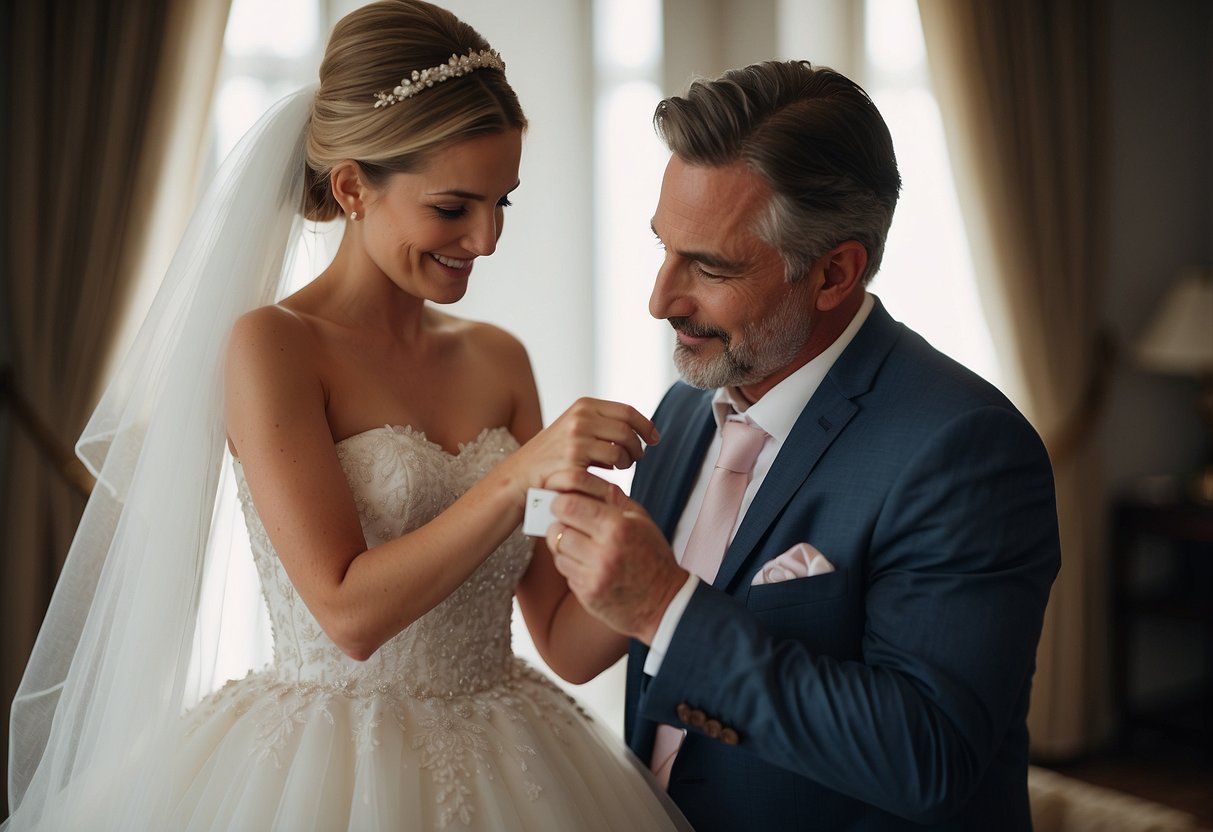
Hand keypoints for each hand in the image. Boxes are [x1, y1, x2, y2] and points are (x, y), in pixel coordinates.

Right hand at [502, 398, 658, 495]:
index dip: (646, 425)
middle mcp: (580, 419)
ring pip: (621, 449)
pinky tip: (608, 477)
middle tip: (638, 457)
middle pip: (627, 430)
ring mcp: (576, 440)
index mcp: (583, 406)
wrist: (520, 476)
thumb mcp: (574, 427)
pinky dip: (615, 474)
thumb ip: (601, 423)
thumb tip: (639, 428)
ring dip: (628, 461)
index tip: (654, 438)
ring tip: (622, 467)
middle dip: (638, 446)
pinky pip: (609, 468)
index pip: (627, 411)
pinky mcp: (573, 463)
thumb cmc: (552, 455)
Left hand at [542, 469, 686, 643]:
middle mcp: (604, 551)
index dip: (560, 501)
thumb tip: (585, 480)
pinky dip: (571, 566)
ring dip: (563, 546)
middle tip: (567, 523)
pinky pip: (564, 571)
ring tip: (581, 545)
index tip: (562, 502)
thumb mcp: (640, 520)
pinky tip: (588, 565)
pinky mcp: (587, 594)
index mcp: (618, 526)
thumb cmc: (652, 556)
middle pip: (557, 529)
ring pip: (557, 550)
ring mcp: (594, 575)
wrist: (664, 603)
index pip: (569, 505)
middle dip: (559, 524)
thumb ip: (613, 499)